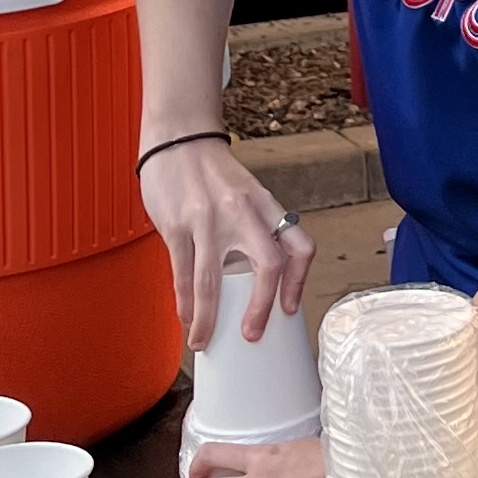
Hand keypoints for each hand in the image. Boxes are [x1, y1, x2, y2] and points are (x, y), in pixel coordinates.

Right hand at [140, 134, 315, 355]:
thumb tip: (251, 280)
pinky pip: (182, 273)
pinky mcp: (177, 225)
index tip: (289, 309)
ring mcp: (208, 219)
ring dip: (208, 319)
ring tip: (202, 340)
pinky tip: (185, 316)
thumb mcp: (246, 194)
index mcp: (266, 205)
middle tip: (252, 334)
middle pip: (267, 266)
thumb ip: (253, 229)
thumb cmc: (213, 172)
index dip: (300, 282)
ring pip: (212, 281)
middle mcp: (243, 212)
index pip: (300, 246)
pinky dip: (184, 302)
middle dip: (261, 308)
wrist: (178, 137)